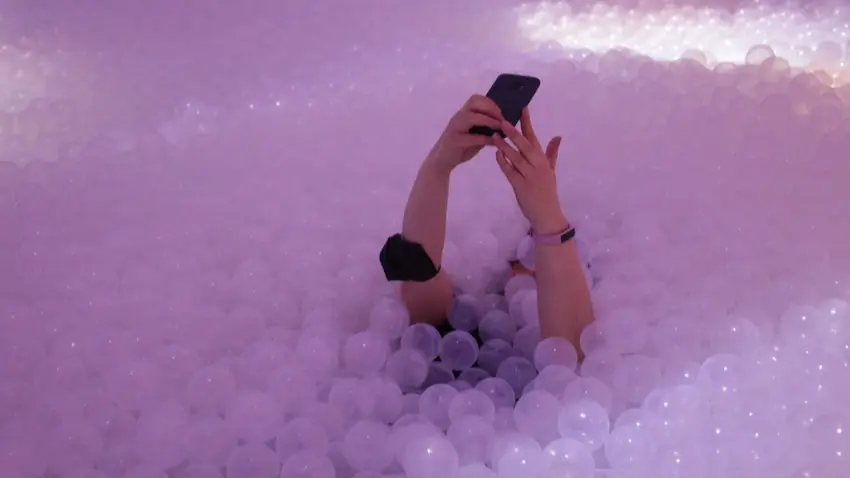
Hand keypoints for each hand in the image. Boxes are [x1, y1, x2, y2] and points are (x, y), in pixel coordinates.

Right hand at [426, 95, 503, 173]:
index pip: (475, 99)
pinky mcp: (454, 141)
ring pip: (471, 117)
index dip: (490, 103)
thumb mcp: (474, 136)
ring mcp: (455, 128)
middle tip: (502, 119)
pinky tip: (494, 142)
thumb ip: (484, 129)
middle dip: (490, 108)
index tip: (501, 112)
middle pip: (474, 103)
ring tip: (499, 127)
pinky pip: (472, 137)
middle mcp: (458, 118)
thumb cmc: (459, 148)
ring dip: (488, 120)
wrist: (441, 161)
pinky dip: (485, 139)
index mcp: (463, 114)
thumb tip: (503, 126)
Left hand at [493, 108, 567, 234]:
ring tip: (494, 135)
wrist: (547, 214)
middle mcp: (537, 165)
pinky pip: (509, 171)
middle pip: (525, 145)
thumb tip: (558, 137)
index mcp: (543, 160)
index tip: (523, 108)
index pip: (535, 137)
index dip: (528, 123)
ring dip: (504, 146)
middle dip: (514, 132)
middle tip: (502, 120)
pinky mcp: (520, 186)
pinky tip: (496, 154)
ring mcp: (529, 176)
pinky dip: (503, 162)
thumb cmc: (547, 191)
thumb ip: (552, 153)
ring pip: (515, 157)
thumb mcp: (551, 171)